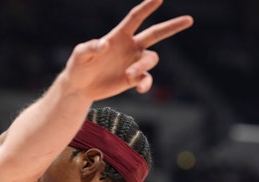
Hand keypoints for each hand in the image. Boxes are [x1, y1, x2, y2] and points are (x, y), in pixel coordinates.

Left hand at [60, 0, 192, 100]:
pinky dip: (145, 83)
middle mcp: (130, 46)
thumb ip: (89, 48)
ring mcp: (133, 62)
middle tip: (189, 19)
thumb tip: (103, 44)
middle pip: (155, 33)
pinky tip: (139, 88)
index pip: (135, 18)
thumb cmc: (78, 67)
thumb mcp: (79, 56)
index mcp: (118, 36)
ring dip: (142, 66)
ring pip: (150, 59)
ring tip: (129, 74)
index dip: (147, 7)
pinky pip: (146, 79)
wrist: (79, 87)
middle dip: (172, 26)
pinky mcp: (133, 78)